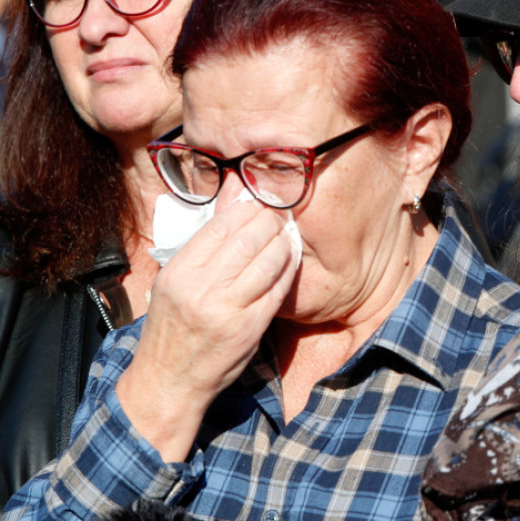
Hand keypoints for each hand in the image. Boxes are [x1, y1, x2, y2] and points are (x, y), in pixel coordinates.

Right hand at [116, 199, 297, 461]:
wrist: (168, 381)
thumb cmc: (172, 326)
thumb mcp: (173, 282)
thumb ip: (203, 246)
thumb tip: (232, 200)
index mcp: (179, 272)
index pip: (221, 226)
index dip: (246, 208)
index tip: (259, 202)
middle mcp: (202, 289)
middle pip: (249, 239)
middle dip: (270, 221)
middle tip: (280, 214)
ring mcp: (228, 310)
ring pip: (268, 261)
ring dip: (284, 242)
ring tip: (287, 234)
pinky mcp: (250, 328)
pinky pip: (278, 289)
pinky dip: (288, 269)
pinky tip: (290, 259)